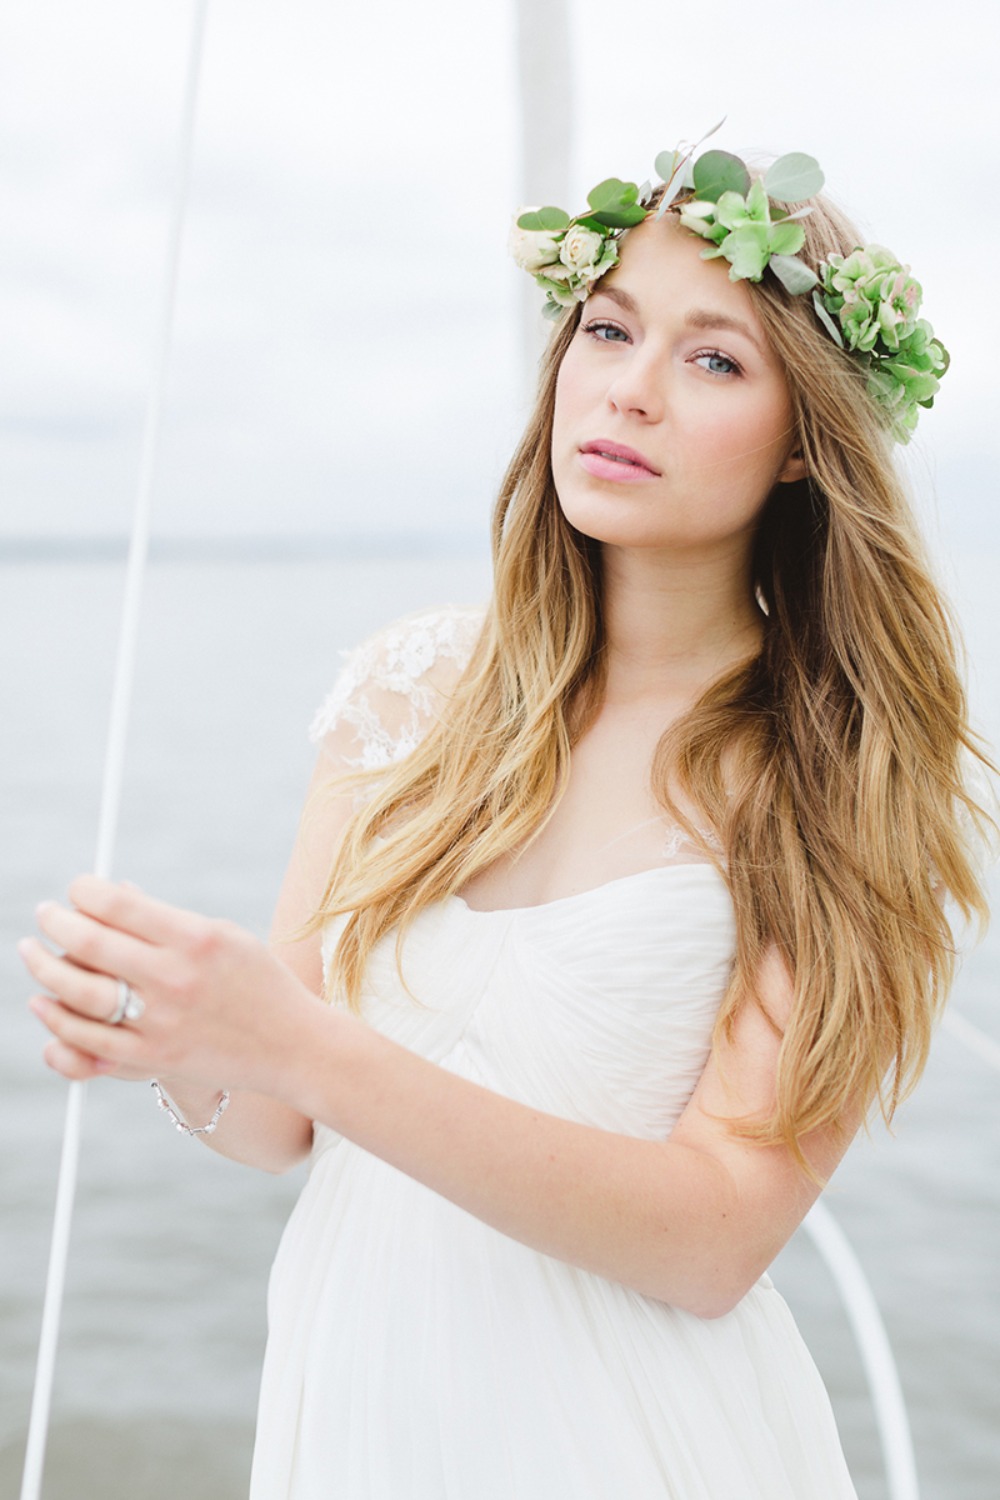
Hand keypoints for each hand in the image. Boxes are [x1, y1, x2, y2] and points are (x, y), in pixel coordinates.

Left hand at [19, 875, 318, 1098]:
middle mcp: (175, 979)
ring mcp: (162, 1023)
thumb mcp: (224, 936)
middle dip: (55, 922)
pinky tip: (44, 1003)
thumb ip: (167, 920)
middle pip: (90, 942)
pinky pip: (88, 1042)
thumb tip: (111, 896)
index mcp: (195, 939)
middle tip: (44, 914)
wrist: (292, 1046)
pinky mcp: (154, 1059)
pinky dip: (57, 1021)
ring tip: (33, 952)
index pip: (118, 904)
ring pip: (78, 993)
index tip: (76, 889)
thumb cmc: (257, 982)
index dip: (84, 890)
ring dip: (44, 968)